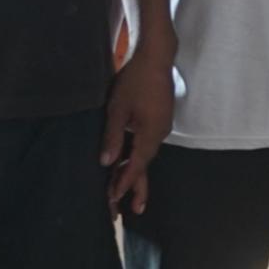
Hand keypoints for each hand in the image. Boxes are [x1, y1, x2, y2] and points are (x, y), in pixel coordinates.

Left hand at [103, 32, 176, 213]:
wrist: (156, 57)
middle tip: (134, 210)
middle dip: (137, 186)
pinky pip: (148, 143)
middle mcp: (160, 133)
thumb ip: (113, 137)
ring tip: (127, 191)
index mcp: (151, 133)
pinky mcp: (158, 118)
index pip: (137, 165)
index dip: (124, 183)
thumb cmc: (134, 81)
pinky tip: (130, 161)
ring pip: (146, 154)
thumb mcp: (118, 109)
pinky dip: (138, 156)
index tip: (113, 200)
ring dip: (135, 171)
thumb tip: (106, 162)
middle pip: (146, 164)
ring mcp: (161, 125)